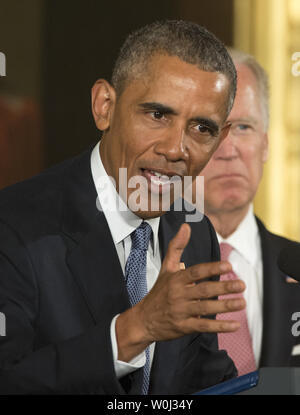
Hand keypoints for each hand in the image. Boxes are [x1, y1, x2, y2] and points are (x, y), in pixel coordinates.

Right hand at [116, 223, 245, 360]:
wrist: (143, 320)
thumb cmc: (159, 292)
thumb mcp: (166, 268)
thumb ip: (176, 247)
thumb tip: (186, 226)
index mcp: (176, 279)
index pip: (196, 272)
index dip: (212, 269)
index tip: (228, 265)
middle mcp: (178, 295)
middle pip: (203, 290)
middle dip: (224, 288)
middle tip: (241, 285)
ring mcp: (181, 312)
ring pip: (205, 309)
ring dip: (225, 306)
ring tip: (241, 302)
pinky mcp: (183, 327)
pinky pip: (203, 326)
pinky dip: (220, 326)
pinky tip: (235, 325)